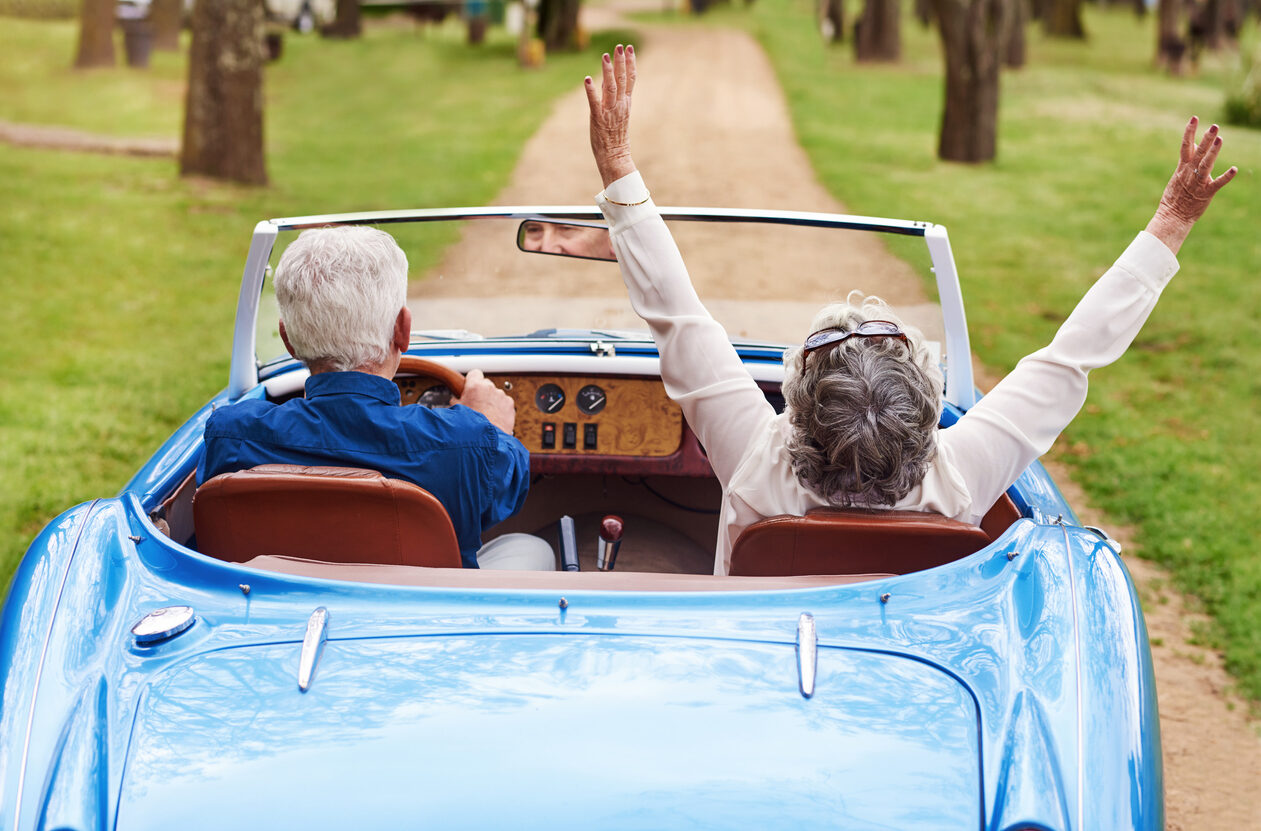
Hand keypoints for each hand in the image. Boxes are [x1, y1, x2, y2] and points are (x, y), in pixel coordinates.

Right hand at [453, 369, 515, 434]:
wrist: (485, 439)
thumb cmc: (470, 426)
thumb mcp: (456, 411)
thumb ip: (457, 401)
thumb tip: (456, 400)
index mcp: (475, 386)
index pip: (475, 373)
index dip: (473, 380)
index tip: (471, 387)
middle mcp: (489, 388)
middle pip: (486, 384)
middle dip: (483, 393)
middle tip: (478, 405)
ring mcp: (501, 395)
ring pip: (496, 394)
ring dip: (492, 401)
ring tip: (487, 415)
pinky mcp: (510, 404)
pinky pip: (505, 403)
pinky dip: (501, 409)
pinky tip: (495, 418)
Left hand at [585, 43, 636, 187]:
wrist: (615, 156)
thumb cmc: (615, 137)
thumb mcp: (619, 114)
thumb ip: (614, 98)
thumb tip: (607, 82)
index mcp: (626, 103)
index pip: (631, 79)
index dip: (630, 63)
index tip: (629, 49)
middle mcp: (619, 105)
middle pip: (622, 79)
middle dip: (621, 62)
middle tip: (620, 46)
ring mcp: (609, 111)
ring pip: (610, 87)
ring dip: (608, 71)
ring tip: (606, 56)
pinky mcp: (597, 118)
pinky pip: (594, 102)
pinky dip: (591, 90)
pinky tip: (587, 79)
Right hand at [1146, 117, 1236, 254]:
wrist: (1172, 217)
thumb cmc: (1176, 196)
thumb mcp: (1179, 175)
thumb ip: (1189, 159)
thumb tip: (1197, 143)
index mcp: (1182, 168)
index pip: (1186, 146)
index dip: (1189, 132)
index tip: (1194, 118)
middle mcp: (1189, 173)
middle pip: (1198, 152)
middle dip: (1206, 139)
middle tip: (1214, 126)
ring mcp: (1198, 183)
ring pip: (1206, 164)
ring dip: (1213, 152)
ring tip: (1220, 139)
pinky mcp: (1206, 193)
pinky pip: (1217, 184)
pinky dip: (1225, 177)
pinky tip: (1234, 169)